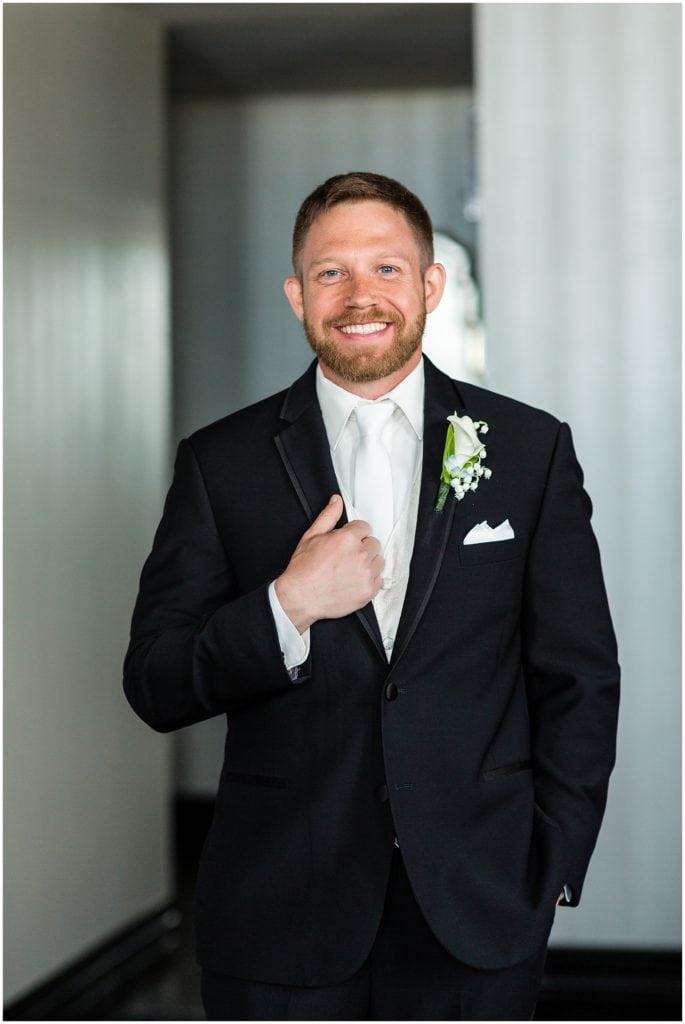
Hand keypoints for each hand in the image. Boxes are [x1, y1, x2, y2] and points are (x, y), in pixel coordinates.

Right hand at [275, 495, 384, 633]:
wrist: (301, 597)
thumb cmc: (304, 569)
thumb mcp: (311, 536)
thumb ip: (328, 516)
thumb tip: (337, 500)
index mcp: (348, 538)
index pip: (364, 527)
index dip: (354, 534)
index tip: (346, 543)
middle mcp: (360, 555)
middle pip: (373, 543)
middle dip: (362, 547)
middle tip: (346, 557)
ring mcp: (366, 574)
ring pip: (378, 561)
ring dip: (368, 563)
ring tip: (350, 569)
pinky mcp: (368, 591)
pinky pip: (379, 579)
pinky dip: (369, 580)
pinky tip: (354, 580)